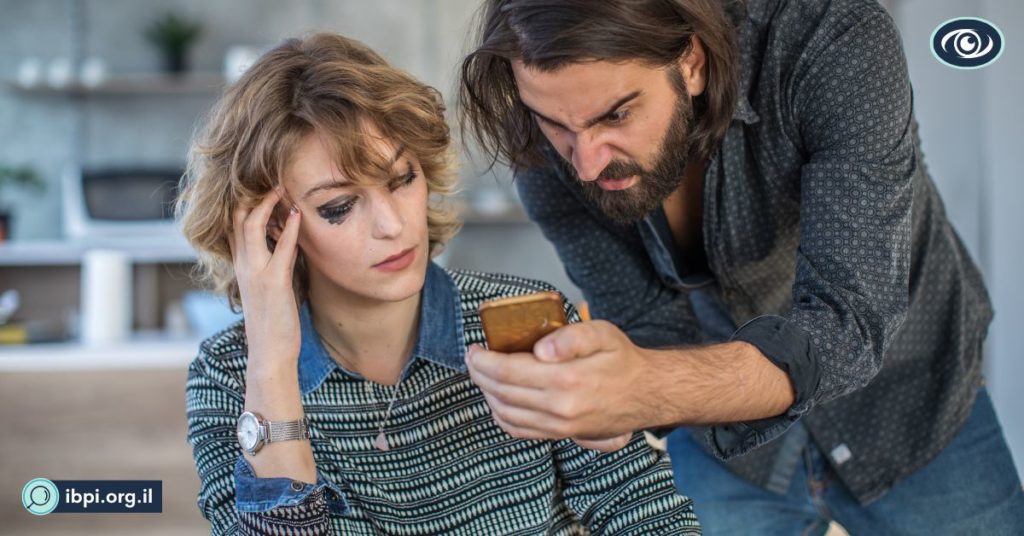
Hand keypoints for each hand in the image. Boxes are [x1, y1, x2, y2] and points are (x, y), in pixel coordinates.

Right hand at [229, 188, 301, 373]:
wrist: (269, 352)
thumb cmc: (272, 321)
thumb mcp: (269, 287)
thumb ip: (272, 264)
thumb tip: (285, 245)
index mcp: (240, 266)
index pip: (234, 226)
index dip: (245, 204)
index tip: (261, 188)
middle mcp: (243, 265)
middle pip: (238, 219)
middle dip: (252, 196)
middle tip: (271, 179)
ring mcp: (256, 272)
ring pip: (252, 227)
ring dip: (267, 204)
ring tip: (282, 187)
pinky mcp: (274, 282)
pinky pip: (281, 249)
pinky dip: (290, 229)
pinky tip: (297, 214)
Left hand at [466, 320, 654, 451]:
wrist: (648, 394)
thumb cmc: (623, 360)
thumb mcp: (603, 334)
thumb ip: (571, 337)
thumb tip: (540, 349)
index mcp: (567, 380)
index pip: (507, 372)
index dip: (483, 360)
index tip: (475, 348)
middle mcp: (560, 408)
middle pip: (501, 393)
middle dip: (479, 374)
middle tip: (473, 357)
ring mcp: (560, 426)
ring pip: (505, 413)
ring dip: (486, 393)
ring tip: (482, 374)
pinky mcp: (562, 435)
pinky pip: (520, 430)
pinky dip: (500, 415)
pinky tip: (498, 399)